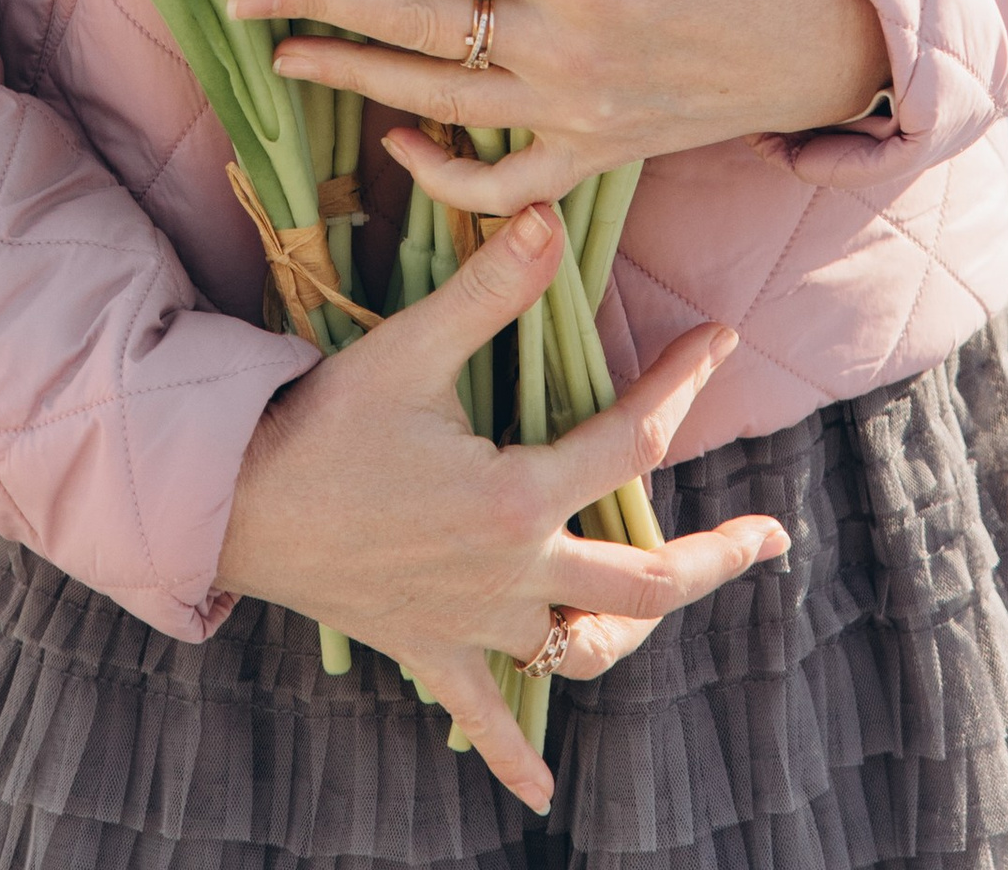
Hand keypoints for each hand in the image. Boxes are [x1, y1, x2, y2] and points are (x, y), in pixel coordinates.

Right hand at [213, 200, 788, 810]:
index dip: (685, 383)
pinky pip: (484, 717)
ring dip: (633, 632)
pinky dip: (516, 754)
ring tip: (669, 599)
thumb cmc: (325, 421)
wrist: (236, 504)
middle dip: (717, 558)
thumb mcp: (409, 347)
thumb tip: (549, 216)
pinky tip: (542, 793)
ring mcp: (474, 622)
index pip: (631, 440)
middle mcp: (510, 573)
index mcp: (516, 499)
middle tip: (772, 537)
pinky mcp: (432, 649)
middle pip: (644, 586)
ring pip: (580, 651)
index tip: (723, 338)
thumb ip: (490, 289)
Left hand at [228, 0, 891, 218]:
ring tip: (281, 52)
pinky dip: (445, 176)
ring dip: (355, 77)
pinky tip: (397, 145)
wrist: (834, 45)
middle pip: (417, 24)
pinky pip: (504, 185)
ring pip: (440, 104)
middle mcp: (569, 50)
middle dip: (320, 3)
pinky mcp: (594, 155)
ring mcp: (577, 114)